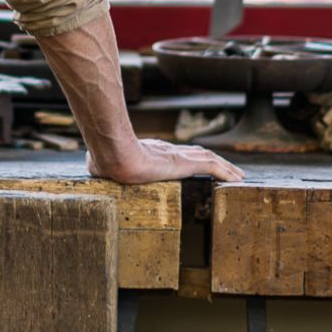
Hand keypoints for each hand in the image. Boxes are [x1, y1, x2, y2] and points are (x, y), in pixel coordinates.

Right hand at [88, 138, 244, 184]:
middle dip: (215, 161)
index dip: (191, 158)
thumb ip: (102, 164)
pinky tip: (237, 180)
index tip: (199, 162)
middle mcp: (169, 152)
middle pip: (198, 154)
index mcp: (153, 153)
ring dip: (227, 167)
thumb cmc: (104, 160)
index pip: (177, 154)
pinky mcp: (185, 163)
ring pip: (210, 160)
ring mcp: (177, 156)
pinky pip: (212, 168)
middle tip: (228, 169)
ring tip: (239, 176)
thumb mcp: (102, 164)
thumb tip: (91, 164)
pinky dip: (227, 173)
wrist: (113, 155)